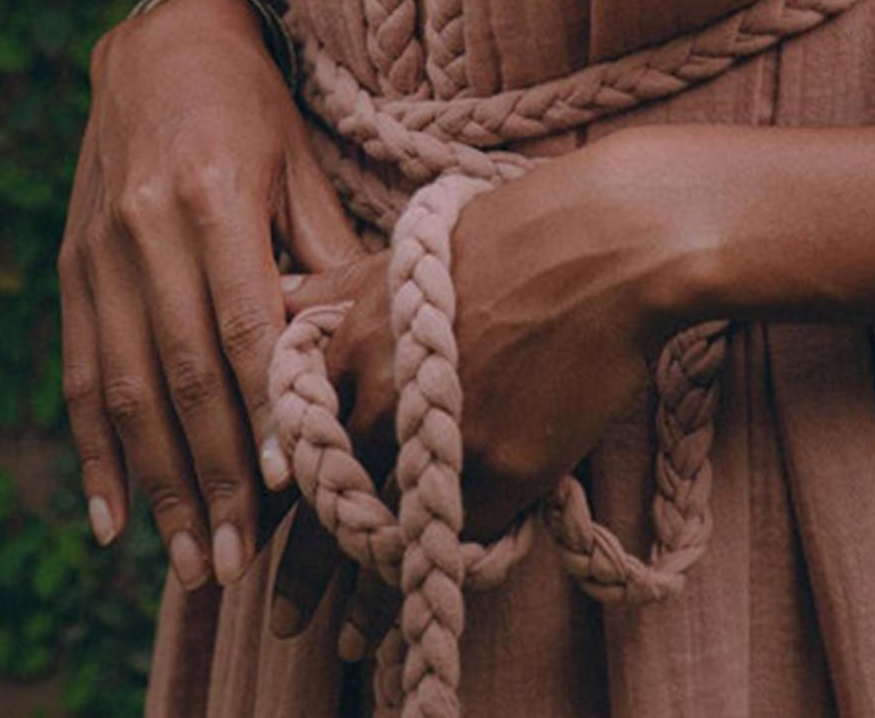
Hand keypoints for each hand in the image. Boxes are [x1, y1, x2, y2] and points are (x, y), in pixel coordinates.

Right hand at [59, 0, 360, 593]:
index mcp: (215, 191)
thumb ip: (323, 246)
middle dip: (210, 474)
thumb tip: (355, 341)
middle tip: (238, 559)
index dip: (259, 406)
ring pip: (124, 388)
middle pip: (182, 371)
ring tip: (190, 561)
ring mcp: (100, 250)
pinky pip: (77, 373)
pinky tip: (112, 518)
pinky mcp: (71, 267)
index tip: (284, 484)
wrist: (160, 41)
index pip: (240, 321)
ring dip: (156, 484)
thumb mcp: (299, 157)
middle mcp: (149, 226)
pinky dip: (93, 452)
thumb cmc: (254, 104)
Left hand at [268, 142, 686, 659]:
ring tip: (347, 643)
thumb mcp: (412, 249)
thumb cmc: (518, 231)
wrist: (610, 244)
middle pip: (330, 499)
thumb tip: (278, 292)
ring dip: (363, 598)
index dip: (283, 495)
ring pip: (385, 536)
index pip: (295, 440)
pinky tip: (422, 607)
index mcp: (354, 339)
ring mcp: (437, 438)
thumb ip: (337, 284)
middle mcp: (381, 395)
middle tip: (286, 619)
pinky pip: (454, 539)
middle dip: (309, 566)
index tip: (264, 532)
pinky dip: (435, 576)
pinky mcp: (498, 472)